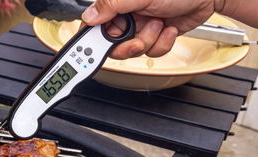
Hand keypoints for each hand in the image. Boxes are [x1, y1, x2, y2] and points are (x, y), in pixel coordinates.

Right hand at [82, 0, 218, 58]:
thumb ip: (111, 5)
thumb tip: (89, 15)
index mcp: (118, 4)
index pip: (96, 26)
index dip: (96, 40)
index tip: (98, 49)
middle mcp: (128, 15)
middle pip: (114, 45)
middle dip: (129, 45)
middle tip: (138, 40)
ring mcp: (142, 26)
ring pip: (134, 50)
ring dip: (150, 40)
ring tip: (159, 23)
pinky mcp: (156, 35)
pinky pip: (152, 51)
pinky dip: (162, 43)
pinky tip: (169, 28)